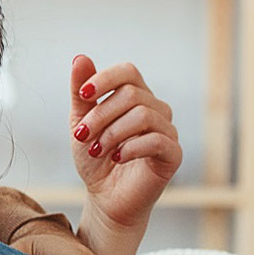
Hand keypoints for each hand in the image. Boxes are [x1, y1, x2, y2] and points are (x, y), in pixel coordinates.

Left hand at [69, 55, 181, 254]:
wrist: (105, 197)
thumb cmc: (94, 157)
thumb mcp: (80, 122)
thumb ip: (81, 93)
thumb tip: (80, 57)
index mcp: (134, 98)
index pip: (128, 72)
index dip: (104, 79)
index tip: (82, 95)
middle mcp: (156, 110)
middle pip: (132, 95)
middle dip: (100, 115)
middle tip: (80, 136)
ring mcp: (168, 131)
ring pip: (144, 115)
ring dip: (111, 133)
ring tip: (94, 150)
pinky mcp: (173, 154)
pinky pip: (158, 140)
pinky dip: (131, 147)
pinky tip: (116, 158)